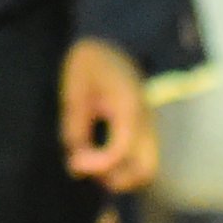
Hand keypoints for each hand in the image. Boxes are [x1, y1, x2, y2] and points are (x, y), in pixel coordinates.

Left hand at [60, 40, 157, 192]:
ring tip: (89, 163)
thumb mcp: (74, 92)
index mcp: (128, 106)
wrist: (107, 42)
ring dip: (119, 176)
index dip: (97, 164)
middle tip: (85, 168)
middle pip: (145, 170)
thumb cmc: (88, 64)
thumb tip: (74, 163)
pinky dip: (121, 168)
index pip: (121, 150)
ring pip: (146, 168)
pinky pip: (140, 159)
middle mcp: (145, 120)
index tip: (74, 163)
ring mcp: (148, 126)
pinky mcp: (144, 130)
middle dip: (115, 179)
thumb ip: (75, 128)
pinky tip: (96, 157)